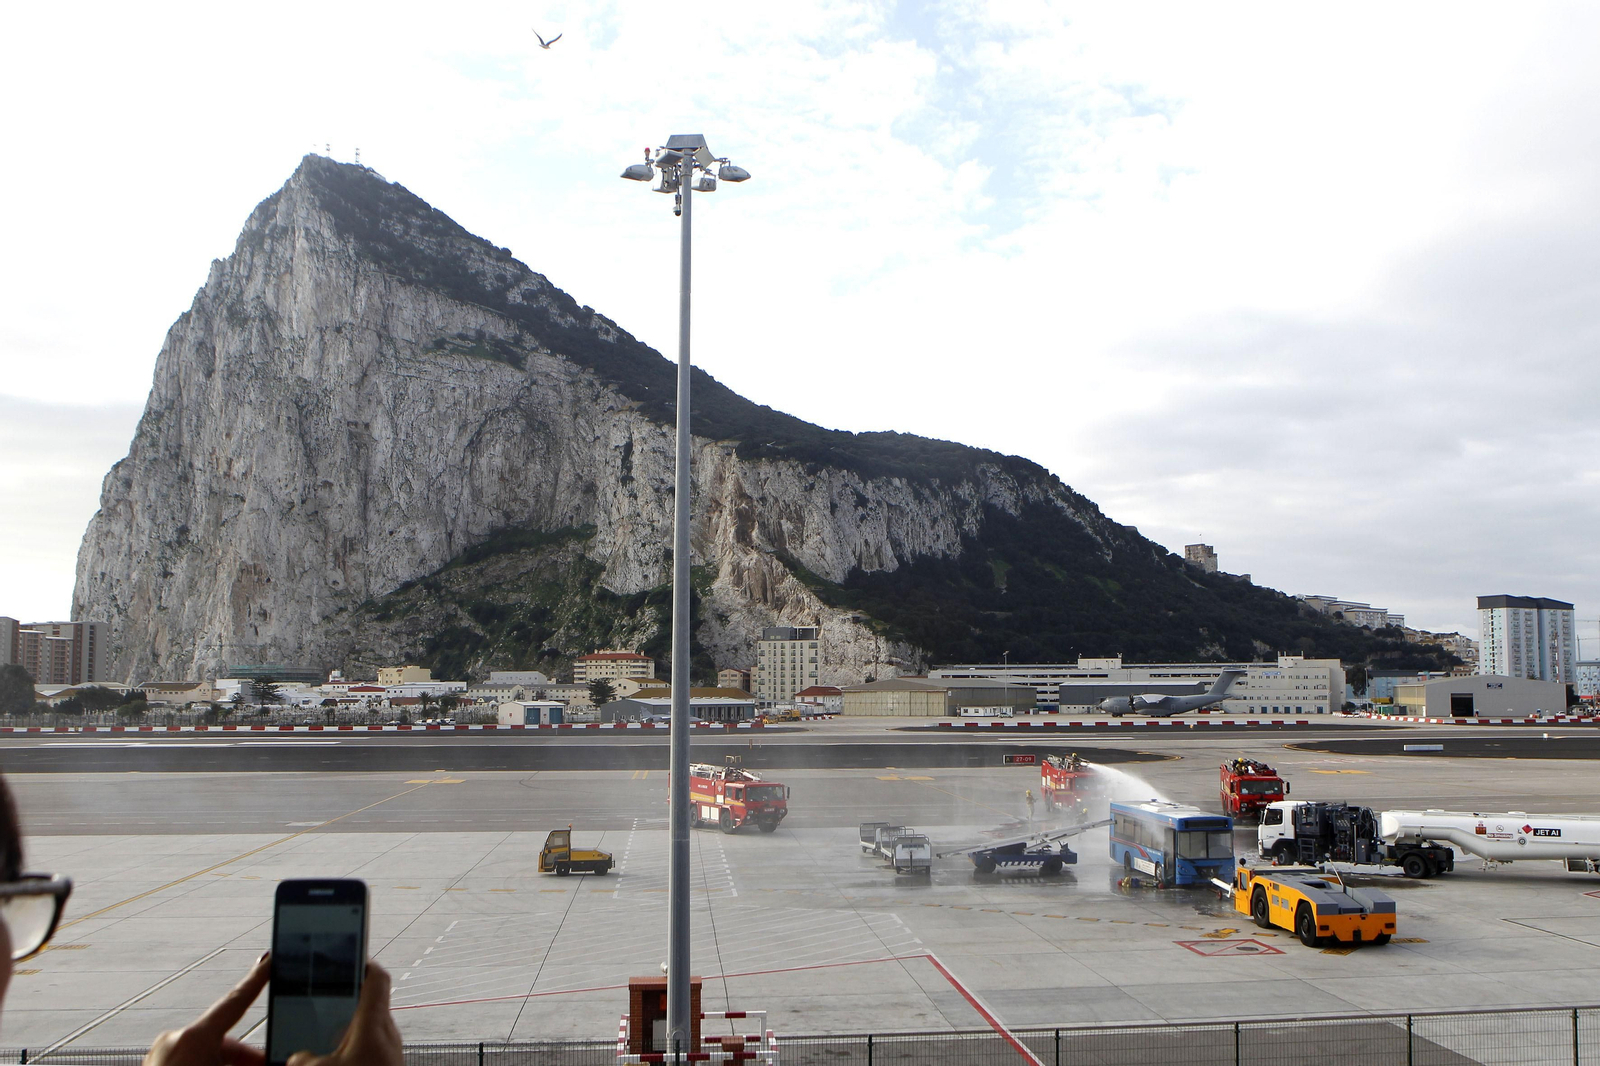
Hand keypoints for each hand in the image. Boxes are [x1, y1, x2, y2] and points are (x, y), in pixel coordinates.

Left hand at [144, 953, 270, 1065]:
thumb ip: (257, 1062)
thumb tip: (289, 1063)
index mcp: (192, 1039)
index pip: (236, 1000)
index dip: (258, 978)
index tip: (270, 959)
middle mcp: (173, 1042)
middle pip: (224, 1036)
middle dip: (247, 1053)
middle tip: (267, 1061)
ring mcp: (160, 1055)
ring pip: (207, 1050)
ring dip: (228, 1061)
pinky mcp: (155, 1065)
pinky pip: (191, 1059)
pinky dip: (207, 1063)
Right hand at [286, 963, 401, 1065]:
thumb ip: (303, 1057)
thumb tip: (296, 1057)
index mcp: (375, 1023)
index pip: (376, 977)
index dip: (362, 962)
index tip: (346, 956)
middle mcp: (386, 1031)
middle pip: (367, 1001)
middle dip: (345, 997)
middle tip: (323, 995)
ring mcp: (388, 1047)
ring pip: (366, 1025)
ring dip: (346, 1024)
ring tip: (321, 1028)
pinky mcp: (384, 1061)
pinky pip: (367, 1045)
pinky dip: (350, 1045)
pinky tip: (332, 1054)